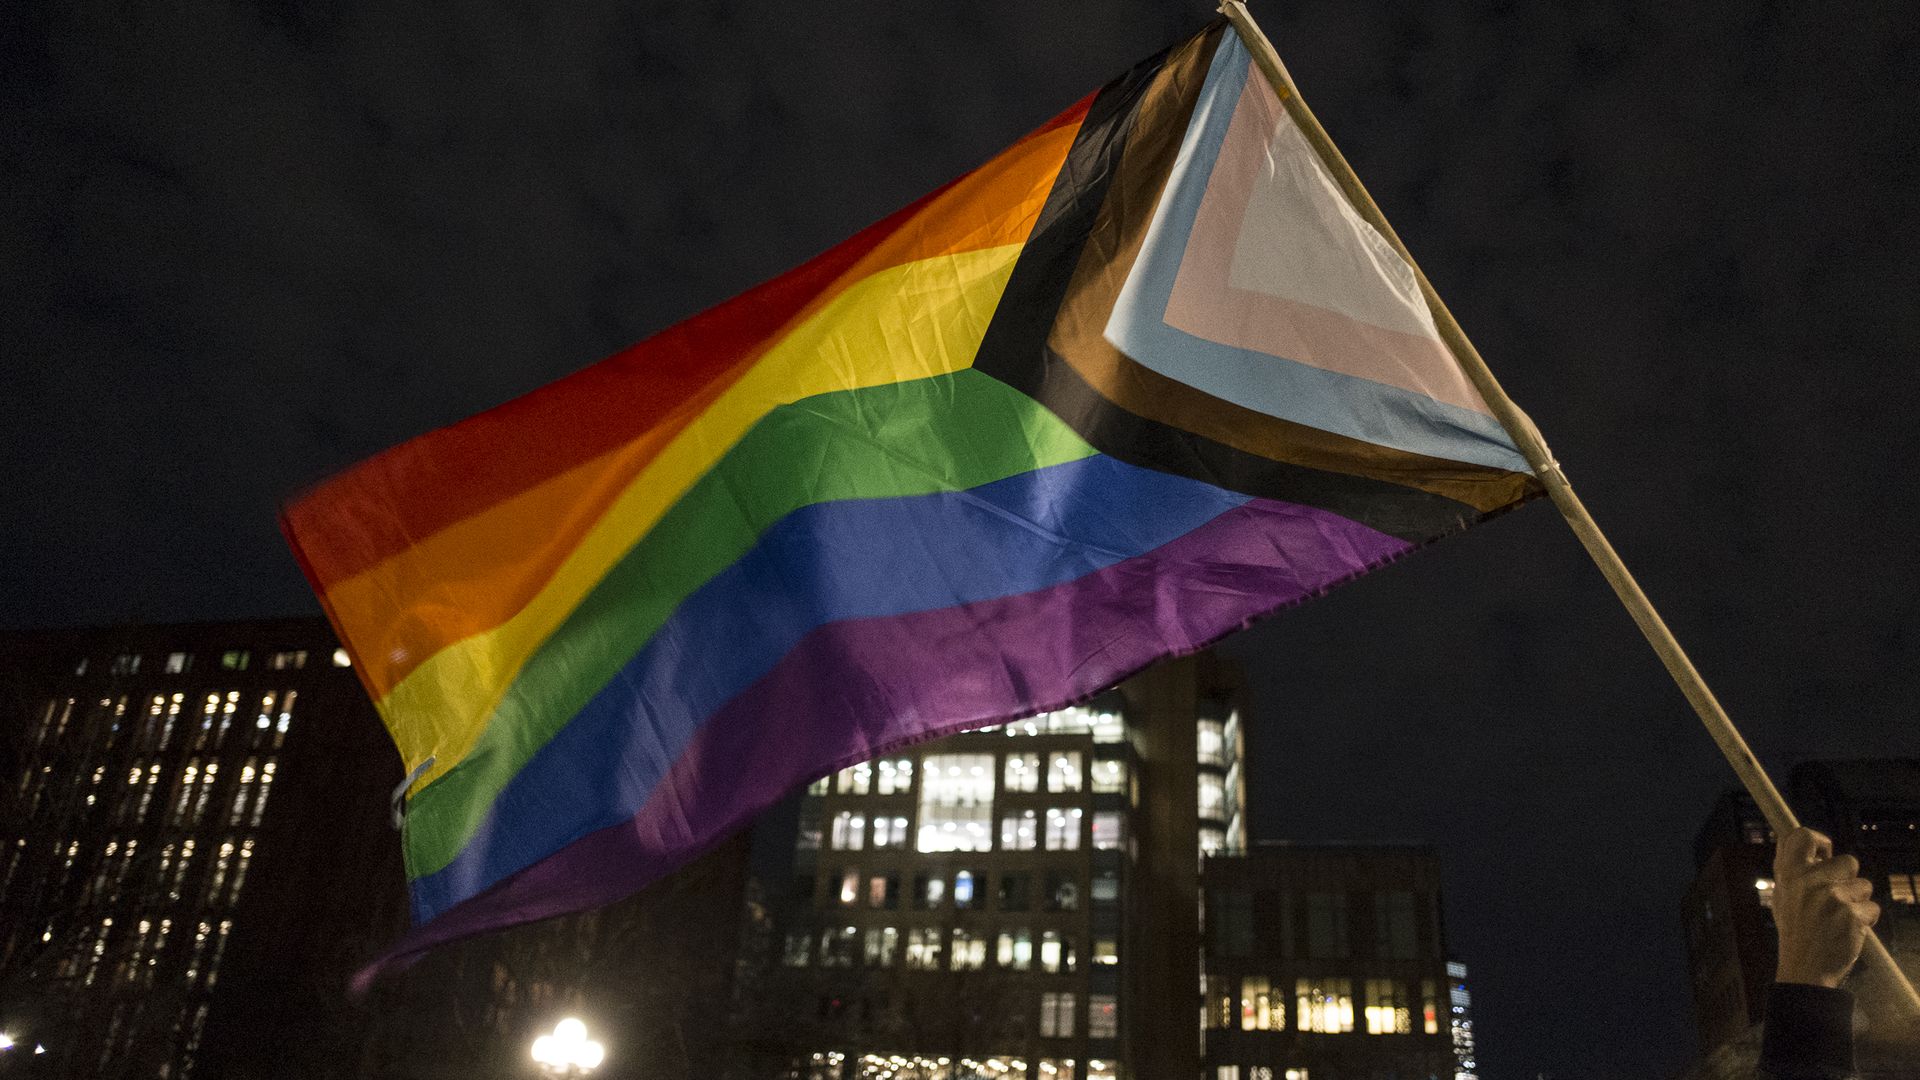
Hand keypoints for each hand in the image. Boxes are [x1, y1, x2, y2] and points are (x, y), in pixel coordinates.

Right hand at [1773, 826, 1878, 988]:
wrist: (1805, 968)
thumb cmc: (1796, 931)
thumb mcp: (1783, 896)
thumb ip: (1794, 870)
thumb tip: (1808, 843)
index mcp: (1788, 874)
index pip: (1802, 836)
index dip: (1819, 840)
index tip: (1824, 853)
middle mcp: (1808, 881)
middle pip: (1848, 861)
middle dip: (1848, 879)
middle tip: (1835, 897)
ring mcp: (1831, 897)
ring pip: (1864, 885)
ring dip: (1858, 900)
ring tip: (1840, 918)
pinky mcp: (1852, 914)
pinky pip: (1872, 908)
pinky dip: (1866, 920)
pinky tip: (1849, 931)